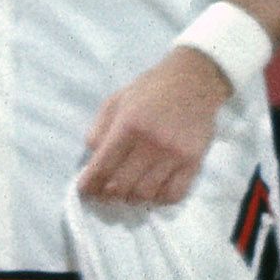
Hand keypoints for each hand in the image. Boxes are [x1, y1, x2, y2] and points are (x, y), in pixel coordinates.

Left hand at [78, 46, 233, 206]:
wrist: (195, 80)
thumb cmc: (152, 89)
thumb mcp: (116, 100)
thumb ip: (100, 129)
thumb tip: (92, 158)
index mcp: (129, 125)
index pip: (103, 166)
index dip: (90, 184)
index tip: (85, 190)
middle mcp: (152, 143)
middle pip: (122, 185)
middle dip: (107, 194)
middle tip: (104, 193)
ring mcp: (175, 155)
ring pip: (146, 194)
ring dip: (132, 198)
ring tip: (128, 191)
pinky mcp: (194, 161)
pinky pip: (174, 194)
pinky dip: (159, 199)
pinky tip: (154, 190)